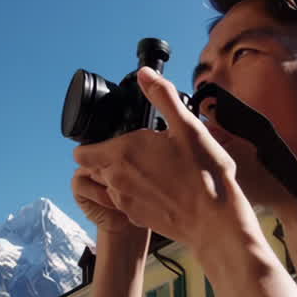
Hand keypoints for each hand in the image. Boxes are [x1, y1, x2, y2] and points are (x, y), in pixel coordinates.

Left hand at [73, 67, 261, 251]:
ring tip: (155, 170)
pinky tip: (162, 189)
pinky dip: (136, 194)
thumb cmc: (203, 175)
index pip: (81, 152)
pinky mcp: (135, 218)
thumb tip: (145, 73)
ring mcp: (124, 202)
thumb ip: (162, 96)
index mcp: (122, 153)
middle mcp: (115, 179)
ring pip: (110, 184)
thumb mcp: (187, 126)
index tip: (114, 138)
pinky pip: (125, 201)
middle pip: (96, 166)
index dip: (93, 143)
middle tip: (142, 151)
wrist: (215, 222)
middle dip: (111, 157)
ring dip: (123, 176)